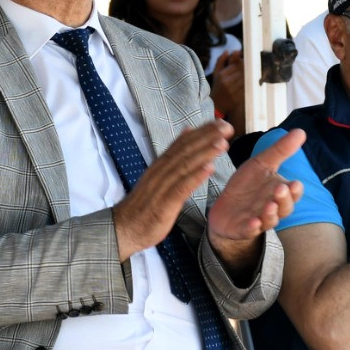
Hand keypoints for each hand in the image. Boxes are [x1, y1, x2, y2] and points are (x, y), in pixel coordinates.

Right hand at [113, 121, 228, 260]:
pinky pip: (180, 188)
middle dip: (206, 138)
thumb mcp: (158, 177)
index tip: (220, 122)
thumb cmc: (144, 205)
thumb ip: (173, 156)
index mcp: (160, 166)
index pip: (182, 144)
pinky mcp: (163, 204)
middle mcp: (160, 172)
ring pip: (184, 166)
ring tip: (222, 143)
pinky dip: (195, 177)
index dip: (201, 132)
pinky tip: (209, 169)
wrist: (123, 228)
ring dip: (204, 154)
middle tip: (227, 127)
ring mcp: (161, 187)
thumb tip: (187, 132)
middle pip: (185, 151)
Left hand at [207, 127, 305, 242]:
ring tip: (269, 205)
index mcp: (279, 191)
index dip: (295, 190)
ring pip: (270, 220)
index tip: (295, 183)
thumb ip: (279, 151)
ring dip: (271, 214)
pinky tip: (253, 223)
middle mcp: (272, 207)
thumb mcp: (260, 164)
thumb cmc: (247, 186)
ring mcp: (259, 219)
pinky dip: (252, 227)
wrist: (225, 208)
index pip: (293, 192)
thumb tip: (301, 131)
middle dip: (284, 199)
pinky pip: (250, 230)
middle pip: (284, 207)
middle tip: (280, 189)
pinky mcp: (243, 229)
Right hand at [209, 51, 245, 134]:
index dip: (244, 61)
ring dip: (250, 74)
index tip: (247, 59)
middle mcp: (227, 82)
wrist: (216, 105)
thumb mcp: (216, 73)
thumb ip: (221, 61)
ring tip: (253, 72)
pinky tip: (251, 81)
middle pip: (243, 71)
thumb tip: (228, 51)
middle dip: (248, 67)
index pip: (237, 64)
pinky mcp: (238, 97)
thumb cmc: (217, 87)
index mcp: (222, 75)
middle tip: (253, 64)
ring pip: (246, 78)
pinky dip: (250, 83)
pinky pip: (247, 87)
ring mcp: (233, 91)